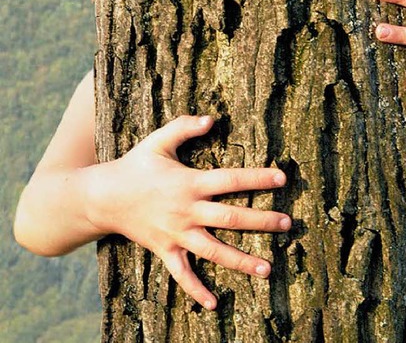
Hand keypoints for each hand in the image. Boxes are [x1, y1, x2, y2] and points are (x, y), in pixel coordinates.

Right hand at [85, 115, 290, 309]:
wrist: (102, 197)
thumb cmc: (135, 166)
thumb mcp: (158, 141)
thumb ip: (184, 127)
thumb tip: (212, 118)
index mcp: (189, 183)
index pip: (230, 180)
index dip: (256, 179)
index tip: (282, 179)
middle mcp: (186, 211)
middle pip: (230, 218)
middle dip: (261, 221)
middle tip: (287, 224)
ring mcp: (176, 234)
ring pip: (213, 250)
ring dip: (241, 261)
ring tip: (268, 269)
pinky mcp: (165, 250)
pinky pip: (181, 274)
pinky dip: (196, 290)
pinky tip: (213, 304)